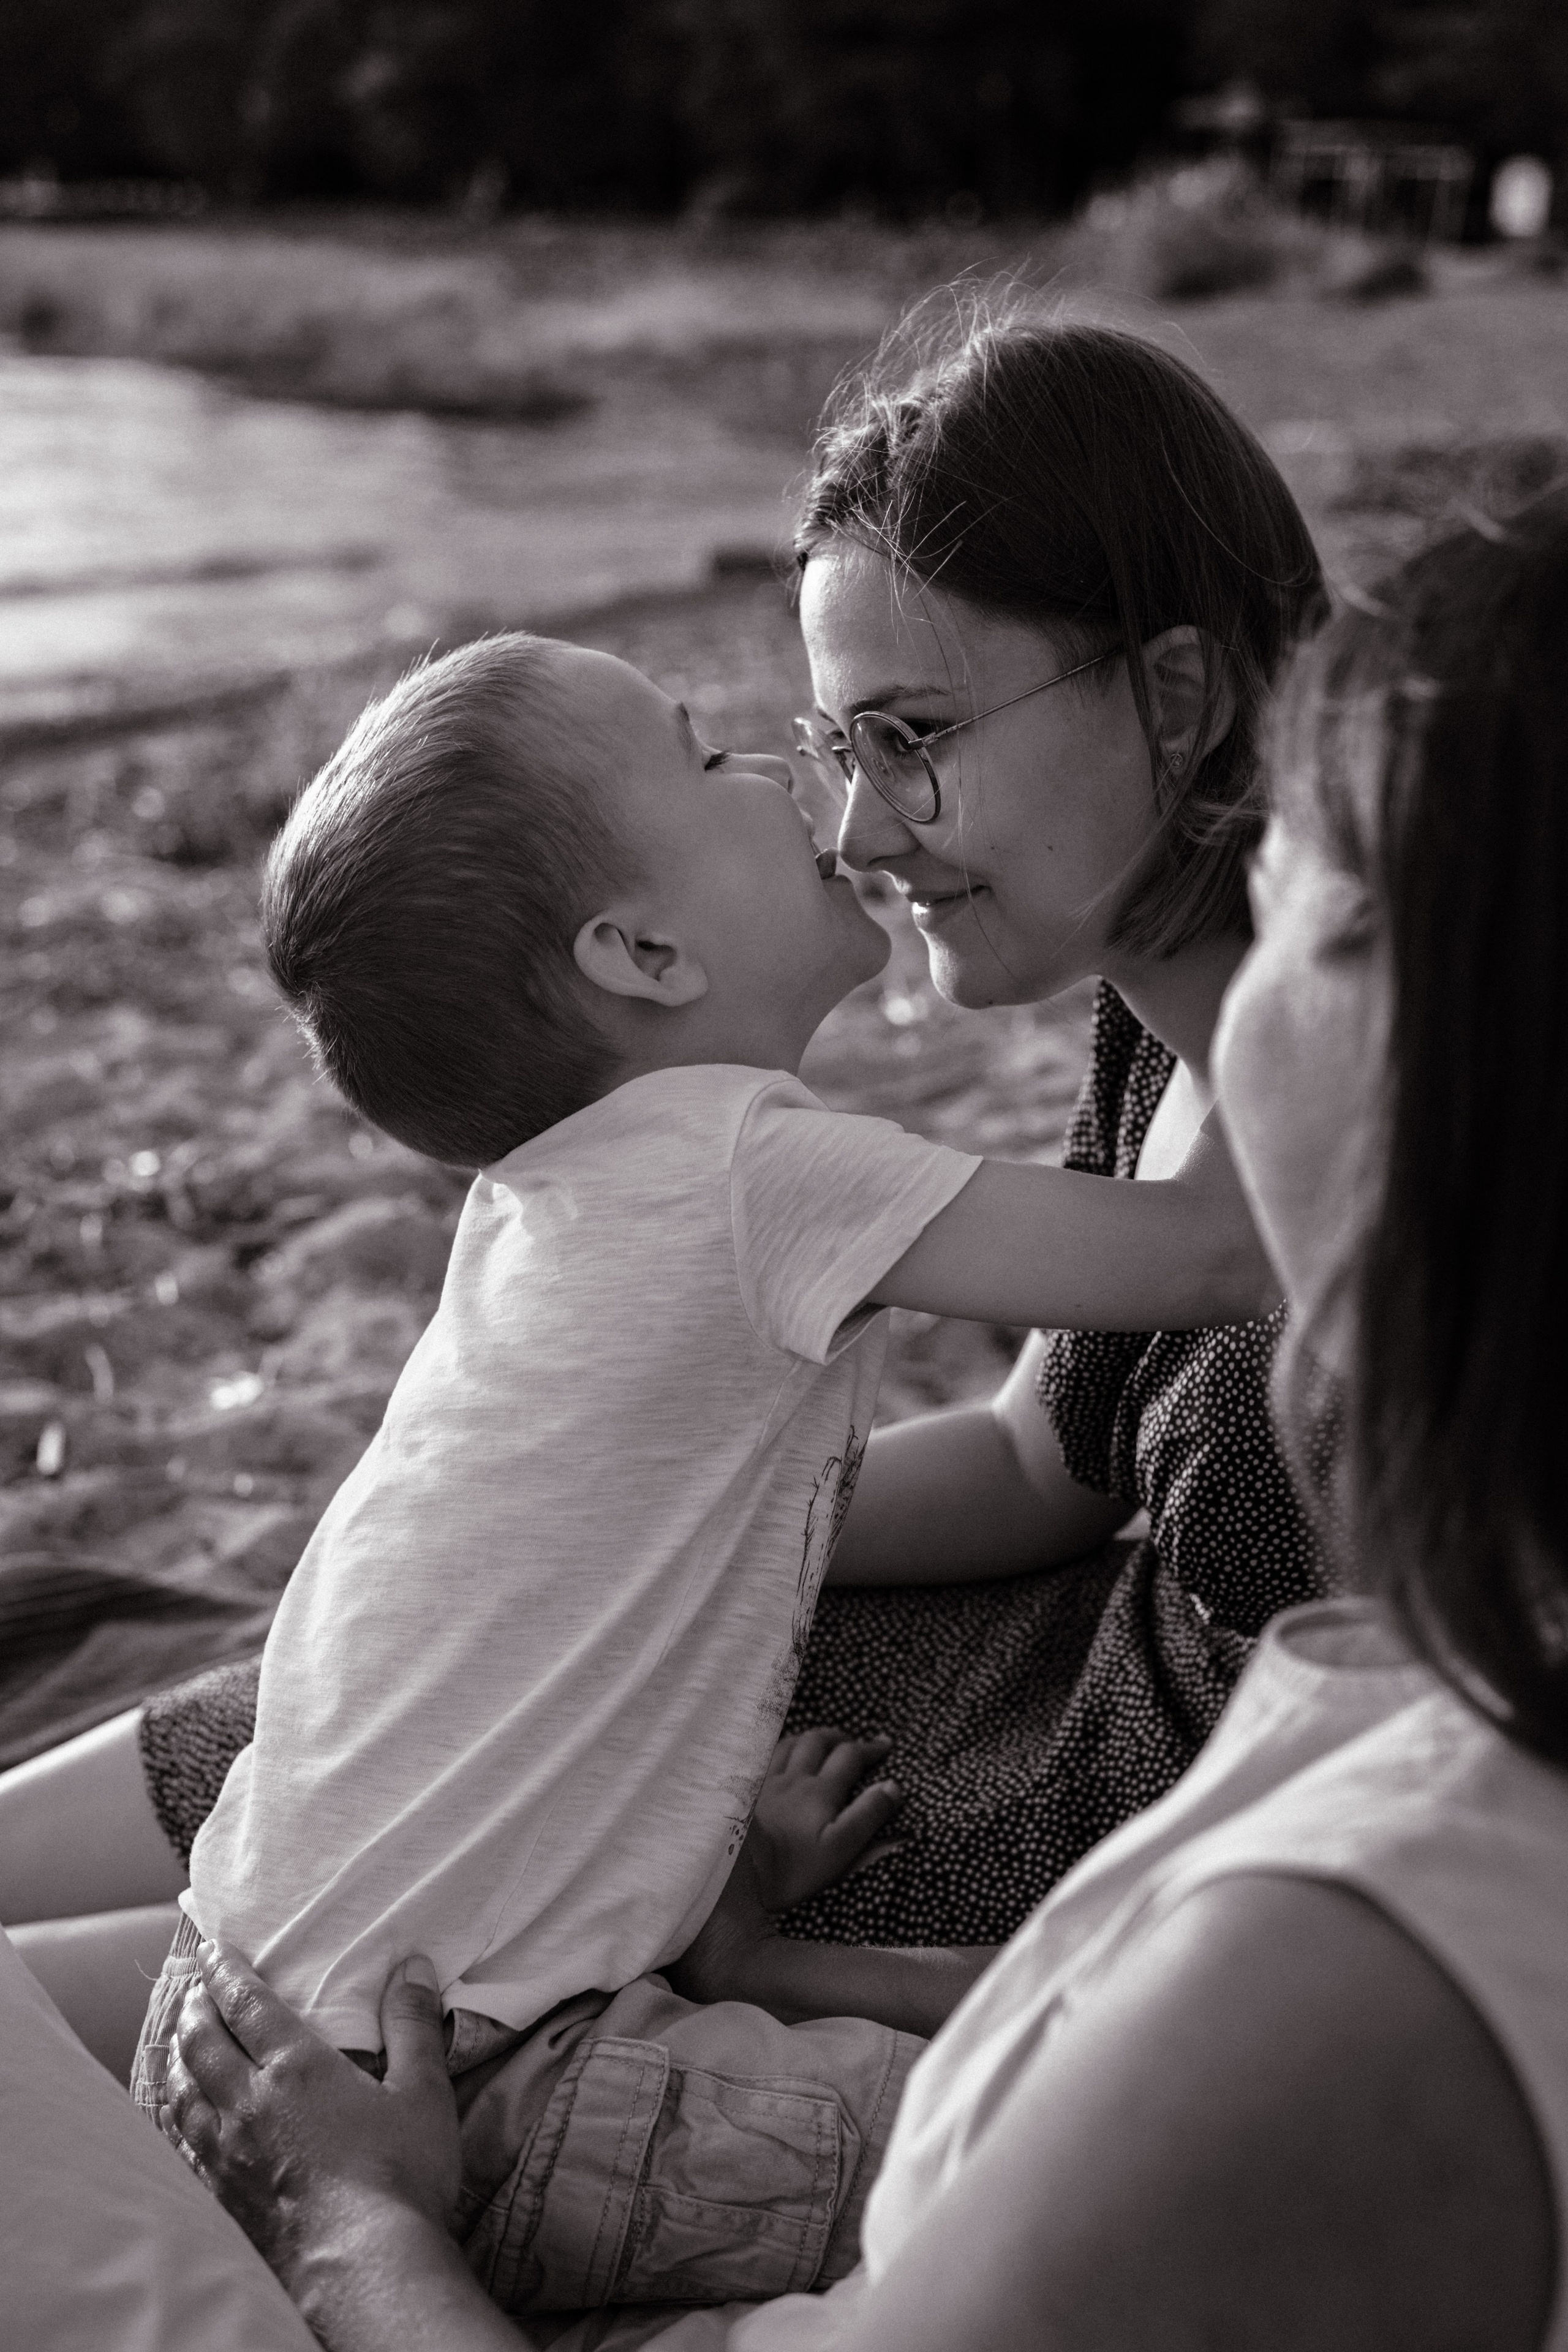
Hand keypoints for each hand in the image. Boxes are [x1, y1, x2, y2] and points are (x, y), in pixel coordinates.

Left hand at [158, 1941, 460, 2304]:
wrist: (361, 2266)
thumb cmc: (399, 2176)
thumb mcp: (423, 2091)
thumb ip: (414, 2025)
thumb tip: (414, 1966)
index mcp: (295, 2068)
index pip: (246, 2004)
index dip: (225, 1971)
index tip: (212, 1949)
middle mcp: (249, 2104)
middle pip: (202, 2043)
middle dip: (195, 2008)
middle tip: (193, 1988)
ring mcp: (228, 2154)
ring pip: (183, 2093)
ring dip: (178, 2059)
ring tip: (180, 2044)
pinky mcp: (223, 2196)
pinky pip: (182, 2147)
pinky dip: (176, 2118)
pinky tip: (180, 2119)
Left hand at [747, 1727, 905, 1910]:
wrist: (738, 1872)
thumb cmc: (794, 1867)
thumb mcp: (841, 1848)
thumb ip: (868, 1816)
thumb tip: (893, 1786)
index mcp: (821, 1792)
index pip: (850, 1757)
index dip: (870, 1749)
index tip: (885, 1745)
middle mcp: (794, 1779)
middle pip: (818, 1742)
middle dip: (839, 1737)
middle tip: (852, 1740)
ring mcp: (767, 1783)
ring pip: (790, 1745)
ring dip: (809, 1738)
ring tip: (818, 1742)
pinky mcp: (747, 1794)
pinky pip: (764, 1758)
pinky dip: (779, 1750)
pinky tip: (779, 1757)